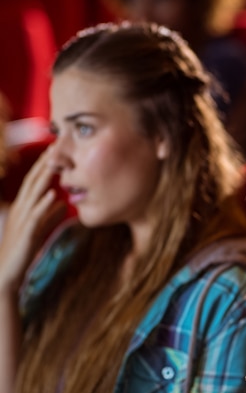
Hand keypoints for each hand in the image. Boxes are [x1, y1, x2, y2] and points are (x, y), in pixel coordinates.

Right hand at [0, 147, 65, 292]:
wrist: (6, 275)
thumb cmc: (23, 251)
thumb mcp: (39, 229)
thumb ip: (50, 216)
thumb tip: (63, 204)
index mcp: (23, 207)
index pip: (34, 181)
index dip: (44, 164)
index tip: (56, 148)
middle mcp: (20, 209)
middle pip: (33, 181)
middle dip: (44, 163)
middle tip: (56, 145)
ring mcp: (22, 220)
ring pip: (33, 194)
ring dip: (44, 177)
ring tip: (55, 162)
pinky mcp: (26, 233)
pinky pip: (35, 216)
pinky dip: (44, 204)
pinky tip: (54, 195)